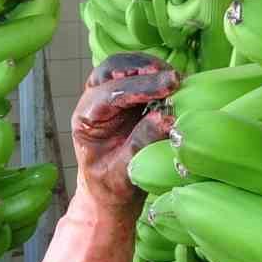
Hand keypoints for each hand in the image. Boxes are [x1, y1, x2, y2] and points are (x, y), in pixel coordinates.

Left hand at [71, 53, 181, 217]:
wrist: (111, 193)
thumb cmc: (111, 186)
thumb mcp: (123, 172)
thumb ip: (140, 144)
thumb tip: (165, 118)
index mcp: (85, 119)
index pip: (109, 93)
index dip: (139, 87)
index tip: (168, 87)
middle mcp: (94, 102)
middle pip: (112, 69)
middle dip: (142, 69)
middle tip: (172, 77)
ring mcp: (110, 97)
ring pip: (126, 68)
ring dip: (152, 69)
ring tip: (177, 79)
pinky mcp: (128, 98)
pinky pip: (141, 77)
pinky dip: (158, 77)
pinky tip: (176, 85)